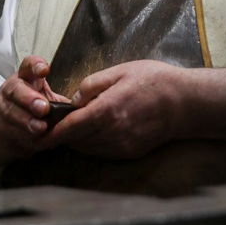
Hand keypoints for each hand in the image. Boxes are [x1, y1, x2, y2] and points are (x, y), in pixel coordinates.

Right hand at [0, 55, 69, 165]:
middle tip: (43, 108)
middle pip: (15, 90)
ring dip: (26, 121)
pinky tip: (36, 139)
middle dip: (29, 99)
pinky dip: (24, 137)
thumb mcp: (48, 98)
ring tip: (40, 127)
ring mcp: (3, 109)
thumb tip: (87, 107)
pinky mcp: (1, 128)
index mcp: (25, 78)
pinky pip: (11, 132)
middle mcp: (11, 91)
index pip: (28, 65)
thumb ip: (62, 100)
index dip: (35, 66)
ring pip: (11, 113)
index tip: (45, 69)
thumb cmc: (36, 110)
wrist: (10, 128)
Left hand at [40, 59, 186, 158]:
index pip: (71, 128)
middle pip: (76, 141)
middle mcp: (113, 132)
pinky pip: (103, 151)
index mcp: (108, 110)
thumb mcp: (120, 72)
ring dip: (77, 140)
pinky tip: (94, 131)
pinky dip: (93, 144)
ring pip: (88, 148)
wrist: (187, 103)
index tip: (37, 136)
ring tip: (72, 126)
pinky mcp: (131, 152)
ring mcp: (123, 145)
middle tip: (52, 124)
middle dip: (62, 135)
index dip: (52, 134)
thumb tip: (74, 100)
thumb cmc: (154, 81)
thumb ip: (91, 85)